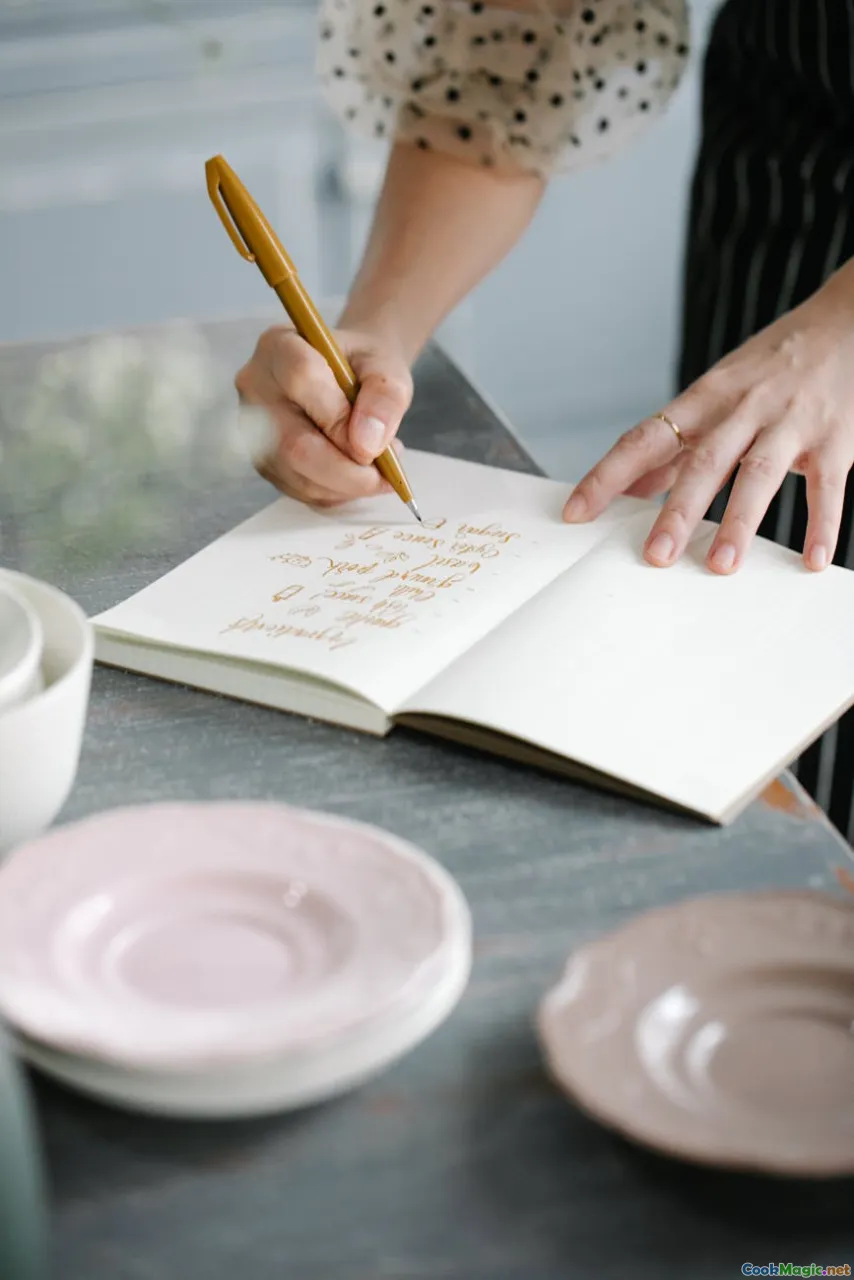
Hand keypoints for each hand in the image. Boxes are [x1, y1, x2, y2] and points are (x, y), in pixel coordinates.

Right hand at [235, 327, 411, 506]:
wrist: (348, 377)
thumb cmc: (363, 367)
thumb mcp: (386, 367)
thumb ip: (385, 397)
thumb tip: (367, 444)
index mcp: (279, 346)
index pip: (302, 379)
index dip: (342, 419)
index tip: (378, 442)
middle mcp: (255, 387)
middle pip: (294, 444)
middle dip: (348, 471)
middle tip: (385, 475)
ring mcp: (253, 430)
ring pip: (297, 475)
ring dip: (346, 485)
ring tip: (377, 469)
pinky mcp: (264, 462)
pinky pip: (300, 490)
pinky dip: (336, 492)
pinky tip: (356, 475)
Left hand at [563, 261, 853, 572]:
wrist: (849, 320)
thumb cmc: (773, 366)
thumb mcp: (717, 393)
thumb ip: (676, 444)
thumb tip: (631, 488)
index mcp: (705, 398)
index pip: (645, 438)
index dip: (608, 475)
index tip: (577, 512)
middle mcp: (744, 407)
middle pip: (703, 460)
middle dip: (677, 510)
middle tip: (656, 555)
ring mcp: (791, 421)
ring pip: (760, 472)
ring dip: (739, 521)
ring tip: (720, 564)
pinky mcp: (836, 438)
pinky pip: (826, 485)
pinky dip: (820, 523)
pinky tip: (809, 559)